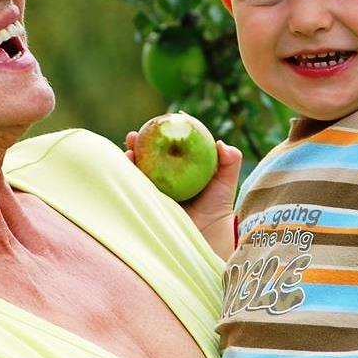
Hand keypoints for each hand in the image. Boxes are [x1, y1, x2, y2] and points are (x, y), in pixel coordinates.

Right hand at [125, 130, 241, 239]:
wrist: (209, 234)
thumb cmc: (218, 206)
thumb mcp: (226, 181)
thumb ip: (230, 161)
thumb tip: (221, 144)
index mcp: (179, 166)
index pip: (166, 145)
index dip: (159, 133)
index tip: (156, 123)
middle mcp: (164, 175)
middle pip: (147, 154)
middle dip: (137, 143)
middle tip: (133, 136)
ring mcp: (154, 189)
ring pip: (138, 169)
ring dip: (129, 159)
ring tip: (128, 152)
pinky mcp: (148, 202)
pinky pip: (135, 188)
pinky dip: (129, 179)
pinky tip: (127, 173)